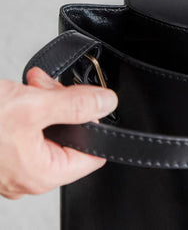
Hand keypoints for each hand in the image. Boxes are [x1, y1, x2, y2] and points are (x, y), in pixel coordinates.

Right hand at [0, 67, 117, 198]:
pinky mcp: (4, 149)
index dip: (95, 124)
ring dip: (47, 98)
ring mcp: (15, 163)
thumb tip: (107, 104)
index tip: (90, 101)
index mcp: (43, 173)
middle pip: (71, 135)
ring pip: (50, 126)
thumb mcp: (32, 106)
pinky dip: (30, 104)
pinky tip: (23, 89)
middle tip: (52, 86)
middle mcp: (29, 174)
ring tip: (34, 83)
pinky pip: (30, 126)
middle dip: (66, 103)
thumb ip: (75, 105)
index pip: (92, 154)